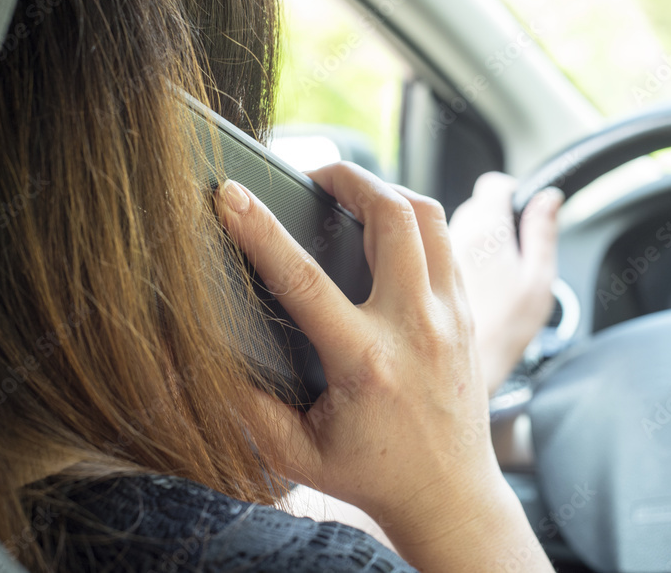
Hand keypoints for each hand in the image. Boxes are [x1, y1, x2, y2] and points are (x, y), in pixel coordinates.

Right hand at [216, 163, 552, 571]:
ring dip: (389, 191)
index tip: (231, 196)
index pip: (304, 280)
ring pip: (430, 218)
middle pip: (392, 217)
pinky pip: (446, 244)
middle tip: (315, 174)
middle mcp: (416, 328)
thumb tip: (201, 355)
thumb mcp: (295, 451)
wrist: (451, 495)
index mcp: (366, 362)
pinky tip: (389, 231)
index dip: (261, 232)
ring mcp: (451, 317)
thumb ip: (246, 404)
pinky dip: (416, 222)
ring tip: (353, 192)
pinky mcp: (469, 315)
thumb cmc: (372, 475)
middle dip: (349, 177)